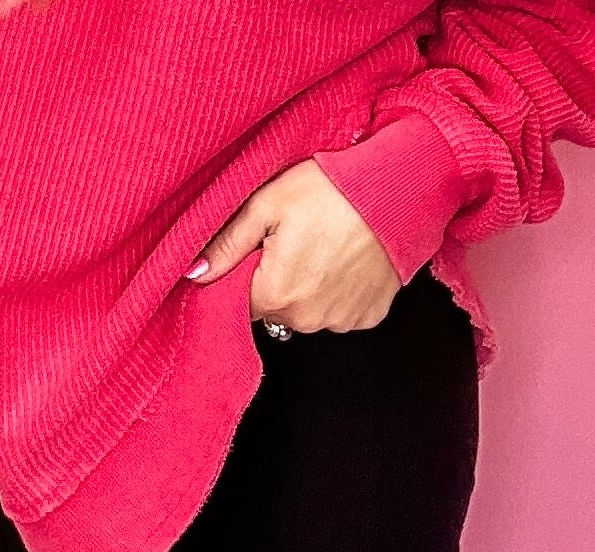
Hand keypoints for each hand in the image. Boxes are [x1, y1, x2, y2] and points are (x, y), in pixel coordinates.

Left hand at [186, 158, 400, 333]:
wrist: (400, 187)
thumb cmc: (334, 188)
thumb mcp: (268, 203)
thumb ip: (227, 243)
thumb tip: (194, 274)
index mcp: (273, 295)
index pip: (240, 303)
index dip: (247, 276)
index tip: (260, 251)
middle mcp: (304, 318)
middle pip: (275, 310)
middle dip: (278, 281)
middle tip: (297, 240)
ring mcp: (338, 321)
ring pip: (307, 312)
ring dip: (309, 288)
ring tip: (325, 247)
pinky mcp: (366, 317)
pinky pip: (340, 312)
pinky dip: (340, 292)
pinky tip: (347, 261)